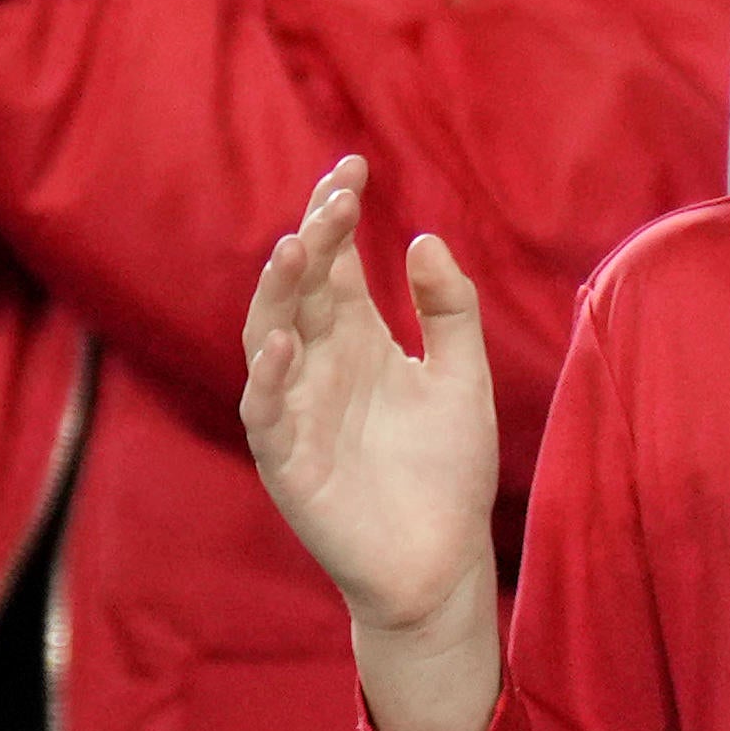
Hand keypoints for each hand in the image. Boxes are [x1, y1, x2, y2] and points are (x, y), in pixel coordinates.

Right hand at [240, 157, 511, 730]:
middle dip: (311, 240)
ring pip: (269, 335)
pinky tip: (285, 342)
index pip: (335, 262)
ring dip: (278, 293)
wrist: (441, 563)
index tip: (354, 167)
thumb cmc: (448, 472)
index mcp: (357, 338)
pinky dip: (268, 376)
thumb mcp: (464, 380)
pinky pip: (266, 411)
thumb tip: (424, 237)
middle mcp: (318, 363)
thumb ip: (451, 312)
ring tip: (296, 249)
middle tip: (333, 201)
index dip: (337, 214)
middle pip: (301, 288)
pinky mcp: (286, 460)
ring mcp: (295, 408)